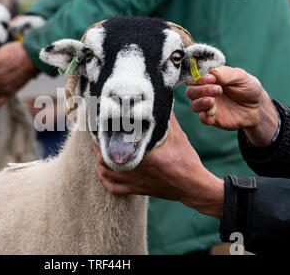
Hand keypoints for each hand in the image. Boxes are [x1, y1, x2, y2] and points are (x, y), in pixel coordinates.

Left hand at [92, 113, 223, 218]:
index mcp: (141, 155)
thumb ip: (166, 118)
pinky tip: (103, 170)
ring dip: (98, 160)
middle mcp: (133, 170)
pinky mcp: (135, 190)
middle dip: (98, 145)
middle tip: (96, 134)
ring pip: (105, 172)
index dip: (103, 134)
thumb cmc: (185, 159)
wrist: (193, 185)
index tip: (101, 124)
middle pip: (103, 158)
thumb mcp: (177, 135)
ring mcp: (133, 182)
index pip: (114, 143)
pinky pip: (112, 188)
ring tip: (98, 148)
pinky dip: (104, 179)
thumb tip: (161, 99)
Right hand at [186, 66, 278, 146]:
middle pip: (191, 91)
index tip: (211, 79)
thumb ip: (227, 74)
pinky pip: (202, 119)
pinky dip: (203, 116)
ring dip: (200, 102)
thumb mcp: (241, 77)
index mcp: (210, 79)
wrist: (258, 108)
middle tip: (218, 90)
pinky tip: (208, 113)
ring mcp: (208, 106)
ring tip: (212, 100)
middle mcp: (205, 92)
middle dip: (200, 90)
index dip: (199, 78)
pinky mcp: (213, 118)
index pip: (195, 77)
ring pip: (194, 104)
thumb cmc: (248, 88)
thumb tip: (212, 72)